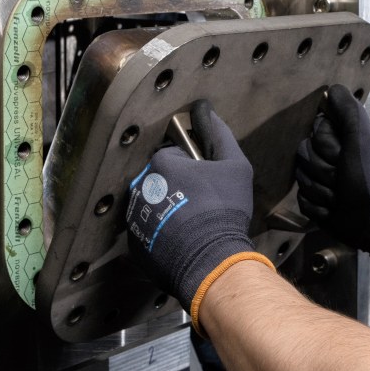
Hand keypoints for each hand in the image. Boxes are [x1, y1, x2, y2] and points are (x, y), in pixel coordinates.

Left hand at [127, 102, 268, 317]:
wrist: (211, 260)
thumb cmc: (223, 209)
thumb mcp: (235, 166)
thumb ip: (219, 134)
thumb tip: (206, 111)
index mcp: (162, 164)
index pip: (175, 156)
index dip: (194, 168)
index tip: (207, 183)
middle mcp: (141, 187)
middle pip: (160, 180)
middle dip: (177, 187)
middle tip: (201, 205)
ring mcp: (135, 217)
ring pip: (152, 205)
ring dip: (168, 210)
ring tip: (192, 225)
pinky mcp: (135, 244)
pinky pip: (148, 232)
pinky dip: (162, 233)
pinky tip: (182, 241)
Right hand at [295, 85, 369, 274]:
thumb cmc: (369, 178)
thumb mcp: (362, 138)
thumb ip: (348, 110)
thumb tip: (332, 89)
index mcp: (342, 138)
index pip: (314, 131)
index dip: (325, 144)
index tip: (342, 153)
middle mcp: (330, 156)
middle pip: (303, 153)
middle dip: (322, 170)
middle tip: (342, 177)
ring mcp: (321, 179)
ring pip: (300, 178)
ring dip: (321, 190)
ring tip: (339, 196)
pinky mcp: (314, 202)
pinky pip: (301, 199)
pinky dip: (317, 206)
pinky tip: (332, 209)